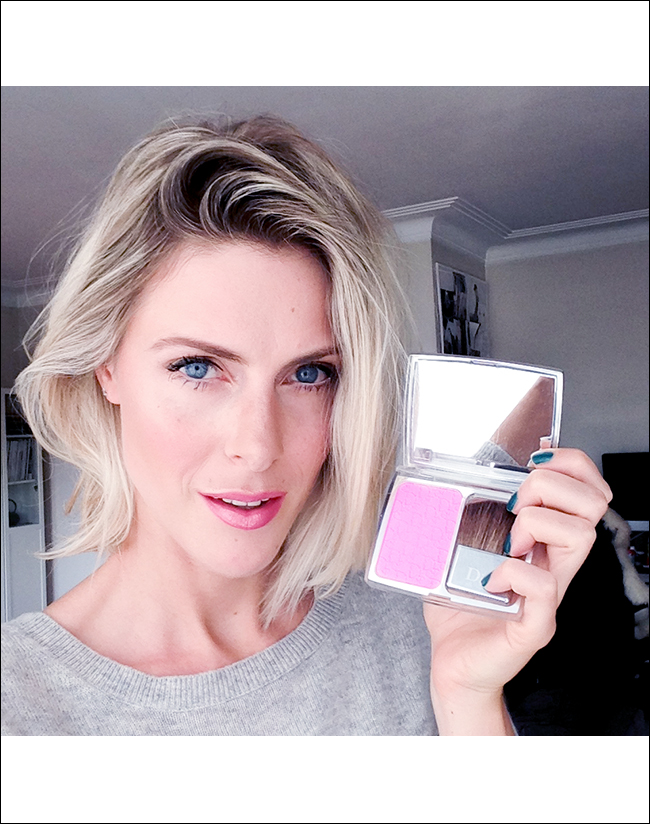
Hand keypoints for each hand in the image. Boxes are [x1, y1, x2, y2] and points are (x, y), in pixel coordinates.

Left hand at [424, 448, 611, 731]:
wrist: (454, 664)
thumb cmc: (461, 606)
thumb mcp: (461, 546)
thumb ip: (463, 511)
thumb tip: (443, 471)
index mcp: (546, 541)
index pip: (590, 489)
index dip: (571, 465)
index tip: (533, 463)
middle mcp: (557, 564)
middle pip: (592, 503)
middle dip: (547, 487)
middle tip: (512, 508)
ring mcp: (551, 594)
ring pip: (580, 536)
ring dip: (535, 524)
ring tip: (506, 543)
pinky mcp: (535, 626)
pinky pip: (544, 588)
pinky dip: (513, 573)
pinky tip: (492, 580)